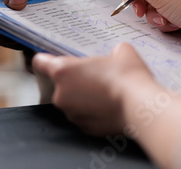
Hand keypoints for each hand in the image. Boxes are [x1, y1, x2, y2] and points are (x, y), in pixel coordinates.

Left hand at [32, 43, 154, 135]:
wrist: (140, 107)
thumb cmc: (127, 76)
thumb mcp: (122, 51)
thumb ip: (111, 52)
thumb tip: (116, 55)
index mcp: (63, 71)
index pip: (40, 62)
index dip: (46, 59)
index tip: (51, 59)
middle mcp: (61, 95)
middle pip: (61, 84)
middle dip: (75, 80)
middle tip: (96, 76)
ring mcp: (72, 114)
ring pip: (73, 102)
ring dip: (84, 97)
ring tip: (106, 92)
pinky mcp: (84, 128)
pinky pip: (85, 116)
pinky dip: (93, 112)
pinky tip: (110, 106)